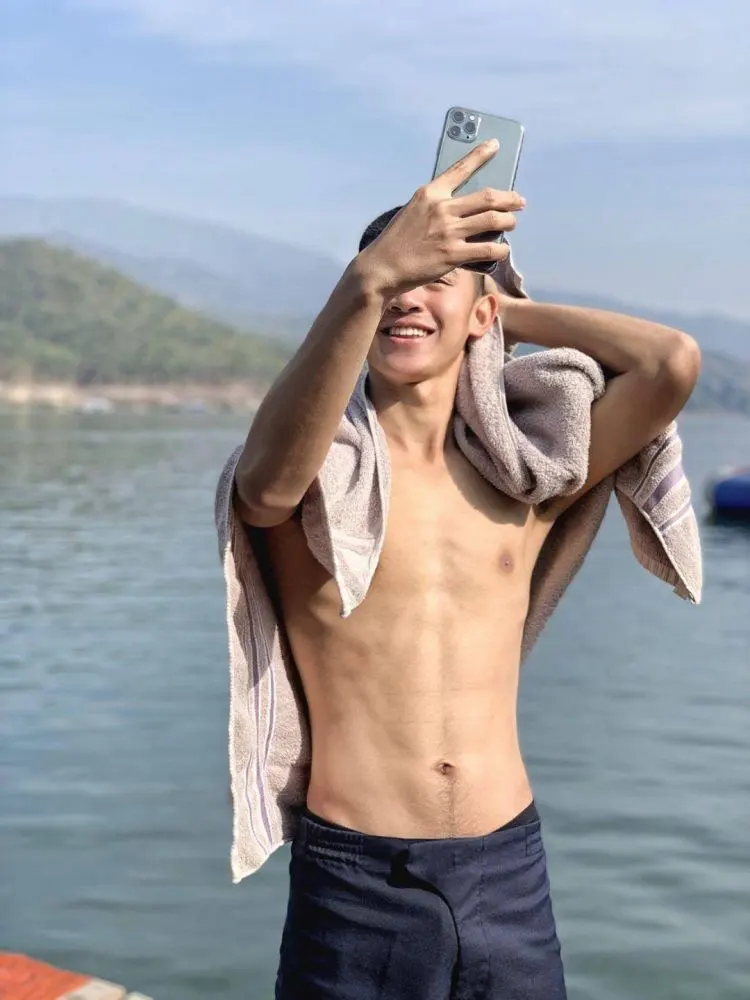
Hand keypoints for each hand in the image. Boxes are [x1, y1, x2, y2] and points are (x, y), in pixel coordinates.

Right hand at [357, 140, 525, 296]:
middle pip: (487, 197)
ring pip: (492, 220)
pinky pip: (487, 249)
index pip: (460, 168)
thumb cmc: (397, 241)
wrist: (382, 267)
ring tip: (512, 223)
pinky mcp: (453, 255)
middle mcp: (442, 208)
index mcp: (430, 193)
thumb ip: (436, 205)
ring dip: (508, 221)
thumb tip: (465, 209)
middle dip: (509, 198)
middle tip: (519, 201)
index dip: (481, 155)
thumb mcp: (413, 211)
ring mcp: (449, 232)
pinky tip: (503, 250)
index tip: (495, 145)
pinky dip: (500, 249)